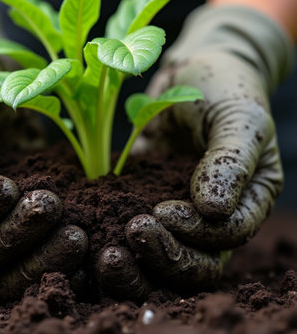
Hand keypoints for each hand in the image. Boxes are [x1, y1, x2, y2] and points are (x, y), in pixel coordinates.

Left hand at [97, 5, 293, 299]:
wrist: (190, 70)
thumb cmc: (225, 88)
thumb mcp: (239, 118)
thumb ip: (232, 162)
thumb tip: (214, 211)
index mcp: (246, 201)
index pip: (225, 239)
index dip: (195, 236)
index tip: (161, 212)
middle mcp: (213, 215)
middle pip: (193, 262)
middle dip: (162, 259)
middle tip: (130, 235)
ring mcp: (176, 207)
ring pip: (159, 255)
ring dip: (135, 263)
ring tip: (106, 252)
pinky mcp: (142, 196)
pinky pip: (127, 223)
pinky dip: (110, 233)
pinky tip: (88, 230)